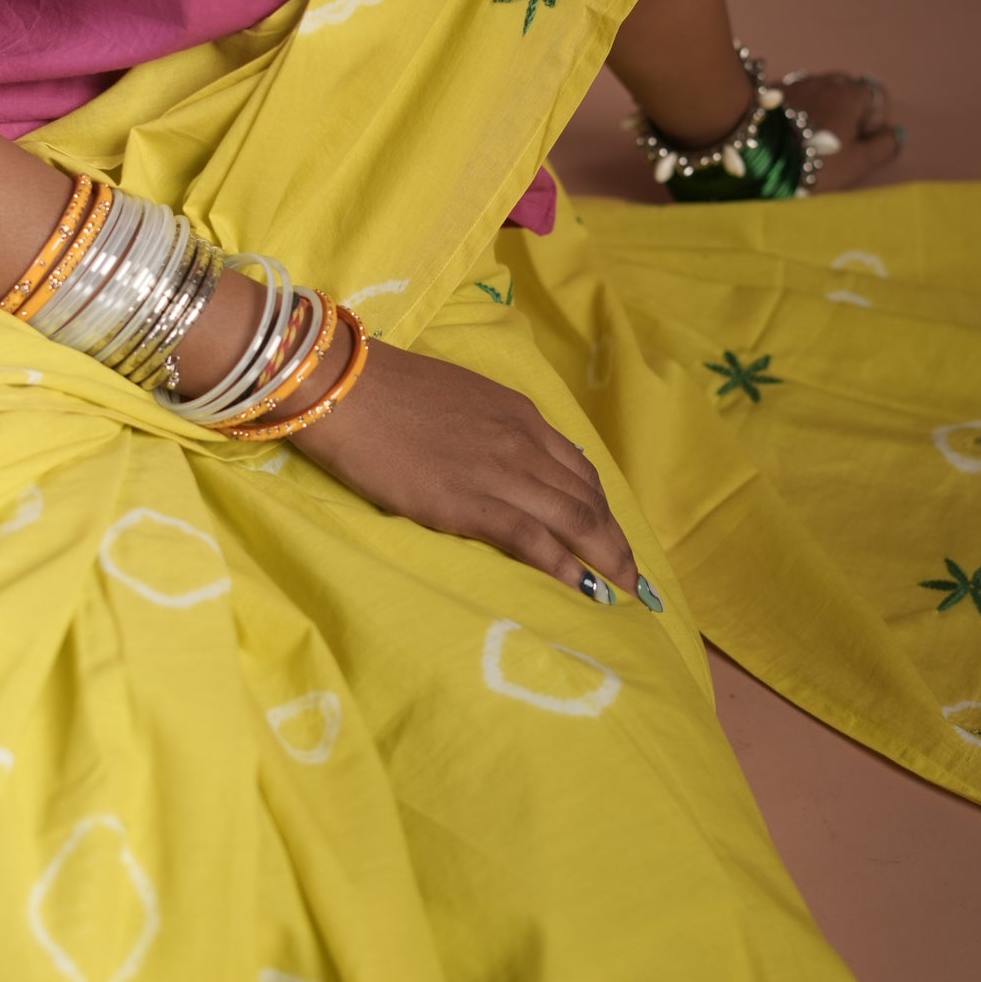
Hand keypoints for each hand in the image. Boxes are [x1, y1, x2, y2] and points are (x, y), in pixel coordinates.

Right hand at [291, 333, 639, 598]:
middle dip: (616, 543)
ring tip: (623, 592)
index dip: (605, 509)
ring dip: (605, 559)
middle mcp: (523, 442)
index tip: (616, 538)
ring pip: (573, 519)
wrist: (346, 389)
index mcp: (521, 415)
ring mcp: (499, 472)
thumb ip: (494, 431)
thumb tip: (509, 464)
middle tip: (634, 580)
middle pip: (588, 499)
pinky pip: (533, 538)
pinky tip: (583, 590)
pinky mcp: (470, 502)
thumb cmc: (390, 391)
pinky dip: (565, 567)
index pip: (581, 468)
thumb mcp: (462, 400)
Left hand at [780, 71, 902, 192]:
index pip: (875, 95)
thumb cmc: (816, 163)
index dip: (873, 119)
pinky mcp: (771, 91)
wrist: (757, 158)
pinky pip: (796, 95)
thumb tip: (895, 133)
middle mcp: (824, 81)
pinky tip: (790, 132)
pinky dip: (800, 108)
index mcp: (849, 94)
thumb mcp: (858, 162)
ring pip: (820, 90)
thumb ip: (883, 146)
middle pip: (847, 89)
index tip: (859, 141)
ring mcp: (796, 83)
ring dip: (823, 108)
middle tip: (836, 141)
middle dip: (848, 111)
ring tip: (812, 138)